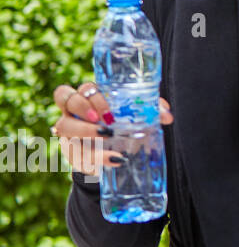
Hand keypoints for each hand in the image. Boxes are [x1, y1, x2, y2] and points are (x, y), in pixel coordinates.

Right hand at [52, 82, 171, 176]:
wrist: (114, 157)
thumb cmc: (125, 129)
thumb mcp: (137, 118)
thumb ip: (151, 112)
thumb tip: (167, 116)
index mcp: (91, 98)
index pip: (83, 88)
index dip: (91, 95)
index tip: (109, 111)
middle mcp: (75, 111)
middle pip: (66, 98)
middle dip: (83, 107)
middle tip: (102, 119)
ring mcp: (69, 130)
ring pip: (63, 124)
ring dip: (84, 130)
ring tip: (105, 136)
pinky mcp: (71, 151)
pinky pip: (73, 153)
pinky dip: (94, 158)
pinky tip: (113, 159)